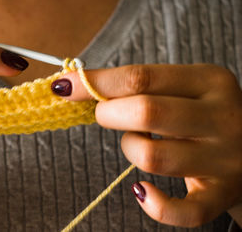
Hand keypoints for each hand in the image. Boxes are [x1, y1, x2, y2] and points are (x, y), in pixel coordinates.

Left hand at [52, 64, 241, 226]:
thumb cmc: (203, 113)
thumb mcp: (184, 87)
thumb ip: (140, 85)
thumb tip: (76, 86)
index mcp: (209, 80)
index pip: (140, 78)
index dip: (94, 83)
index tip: (64, 86)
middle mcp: (222, 117)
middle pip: (146, 112)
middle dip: (108, 114)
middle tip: (106, 114)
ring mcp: (225, 159)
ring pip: (153, 157)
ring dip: (130, 149)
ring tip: (138, 142)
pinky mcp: (221, 194)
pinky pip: (183, 211)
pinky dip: (154, 205)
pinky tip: (142, 190)